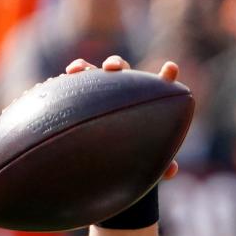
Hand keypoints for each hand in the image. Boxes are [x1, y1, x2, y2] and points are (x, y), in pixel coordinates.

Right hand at [65, 55, 180, 180]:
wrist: (96, 158)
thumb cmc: (127, 156)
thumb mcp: (142, 159)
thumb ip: (159, 163)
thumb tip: (172, 171)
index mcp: (142, 102)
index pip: (158, 86)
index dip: (166, 76)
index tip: (171, 68)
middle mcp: (121, 91)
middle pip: (121, 70)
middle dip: (115, 64)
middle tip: (111, 69)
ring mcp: (99, 91)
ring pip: (94, 72)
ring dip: (85, 66)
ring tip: (78, 70)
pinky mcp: (80, 95)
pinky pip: (73, 82)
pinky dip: (69, 78)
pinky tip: (63, 79)